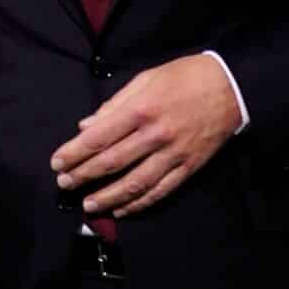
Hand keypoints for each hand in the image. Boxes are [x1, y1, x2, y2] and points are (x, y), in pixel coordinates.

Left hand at [51, 54, 241, 216]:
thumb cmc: (184, 78)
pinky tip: (123, 210)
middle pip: (111, 162)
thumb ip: (113, 104)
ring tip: (88, 205)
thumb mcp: (145, 79)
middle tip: (64, 184)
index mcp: (140, 110)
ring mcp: (174, 154)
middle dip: (83, 176)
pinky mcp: (190, 167)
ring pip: (135, 183)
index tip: (56, 163)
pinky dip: (140, 203)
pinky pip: (161, 191)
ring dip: (108, 197)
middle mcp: (155, 135)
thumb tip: (86, 125)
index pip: (98, 138)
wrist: (232, 87)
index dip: (74, 153)